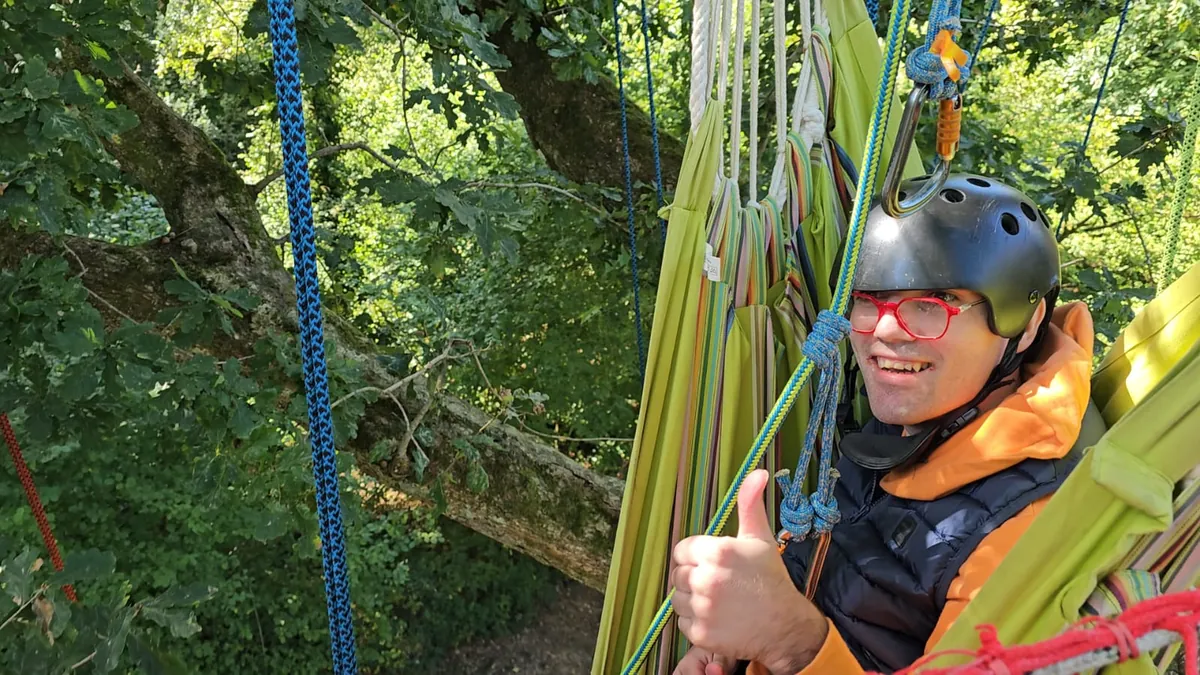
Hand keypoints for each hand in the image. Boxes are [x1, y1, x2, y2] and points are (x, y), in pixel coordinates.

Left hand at [672, 469, 827, 673]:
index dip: (696, 556)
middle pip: (678, 573)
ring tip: (719, 601)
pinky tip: (718, 618)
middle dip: (694, 577)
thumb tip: (758, 473)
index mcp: (717, 551)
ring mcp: (702, 607)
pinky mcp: (700, 633)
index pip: (682, 550)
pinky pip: (682, 622)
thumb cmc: (771, 580)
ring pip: (678, 598)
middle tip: (720, 584)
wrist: (785, 626)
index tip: (713, 564)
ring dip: (693, 599)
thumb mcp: (760, 538)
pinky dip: (696, 621)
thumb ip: (750, 504)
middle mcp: (706, 578)